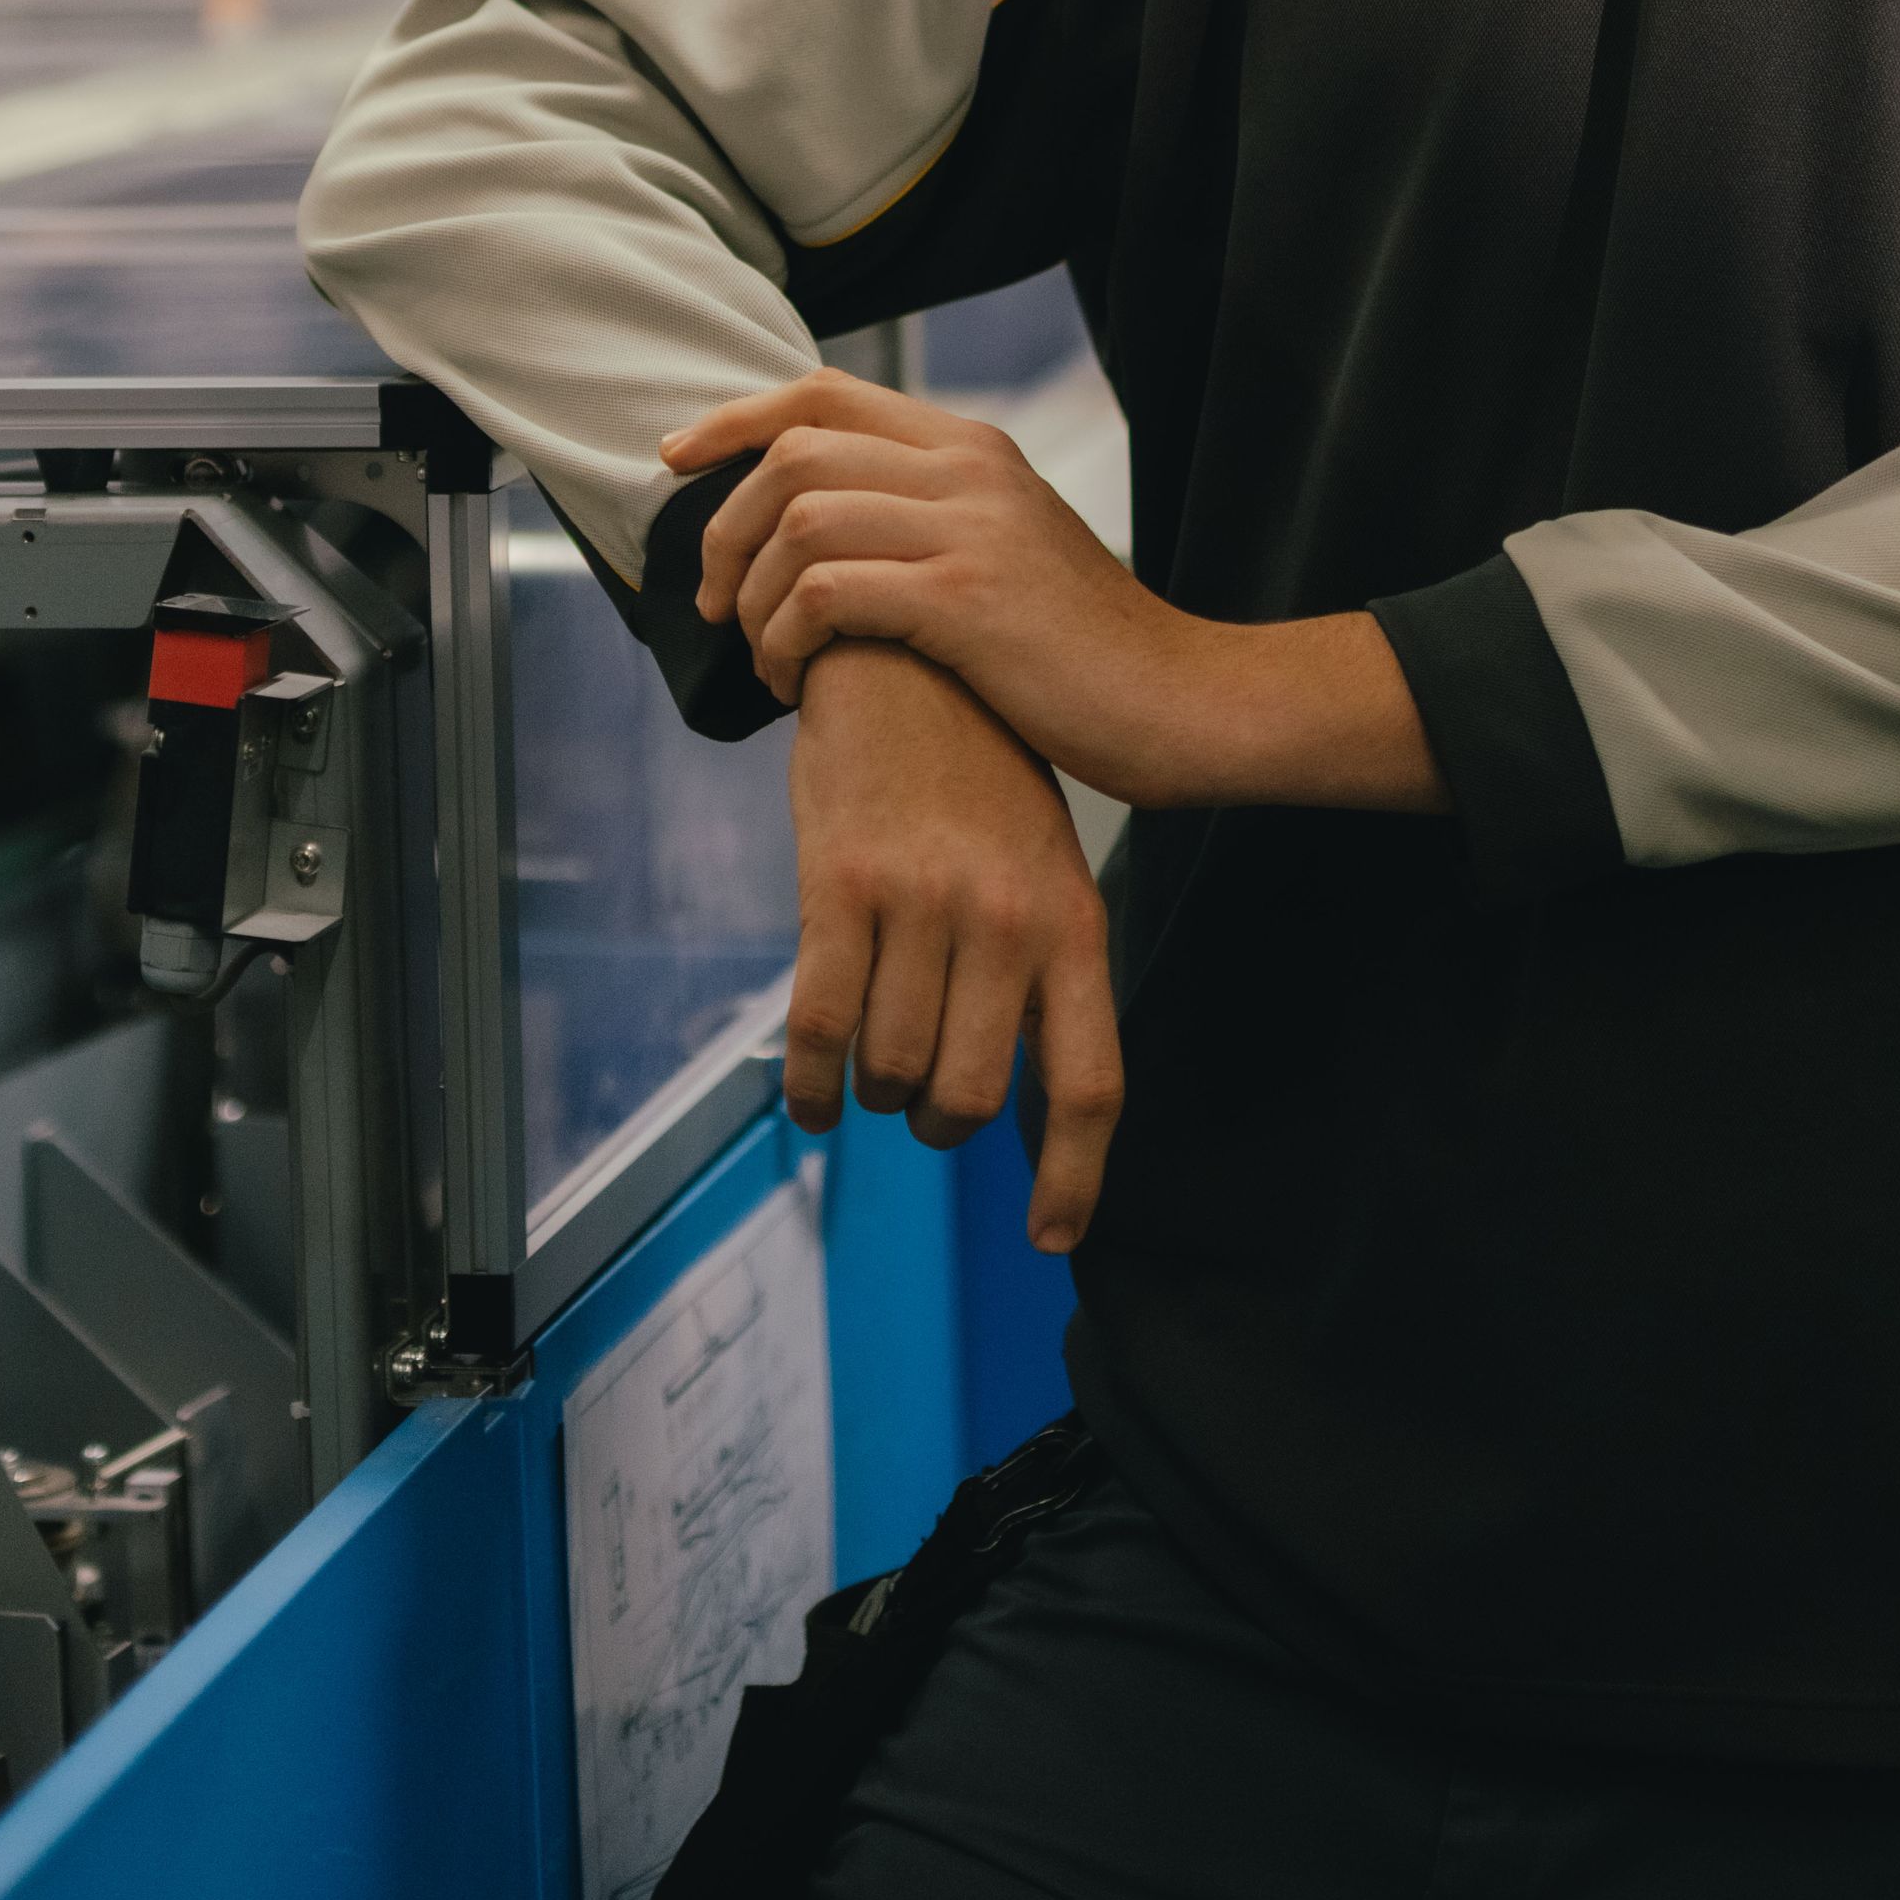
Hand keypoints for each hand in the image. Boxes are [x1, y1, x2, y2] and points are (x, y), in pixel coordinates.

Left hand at [664, 366, 1442, 817]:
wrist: (1183, 702)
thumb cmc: (1083, 654)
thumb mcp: (1008, 553)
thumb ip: (929, 521)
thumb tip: (820, 529)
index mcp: (973, 447)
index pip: (822, 393)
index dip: (732, 418)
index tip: (672, 458)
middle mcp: (968, 468)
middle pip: (792, 454)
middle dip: (722, 529)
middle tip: (712, 605)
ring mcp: (970, 528)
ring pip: (798, 522)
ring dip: (752, 597)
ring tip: (763, 658)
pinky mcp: (967, 600)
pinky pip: (825, 592)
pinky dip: (786, 641)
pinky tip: (797, 685)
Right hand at [785, 639, 1119, 1252]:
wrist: (908, 661)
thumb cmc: (978, 780)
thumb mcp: (1041, 867)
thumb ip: (1039, 972)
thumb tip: (1022, 1095)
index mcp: (1073, 921)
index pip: (1090, 1084)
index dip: (1073, 1179)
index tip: (1048, 1238)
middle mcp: (1007, 920)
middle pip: (972, 1097)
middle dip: (937, 1121)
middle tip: (918, 1101)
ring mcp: (923, 903)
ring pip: (892, 1067)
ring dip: (873, 1091)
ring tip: (867, 1066)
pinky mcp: (841, 887)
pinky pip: (821, 1028)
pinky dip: (810, 1086)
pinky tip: (809, 1097)